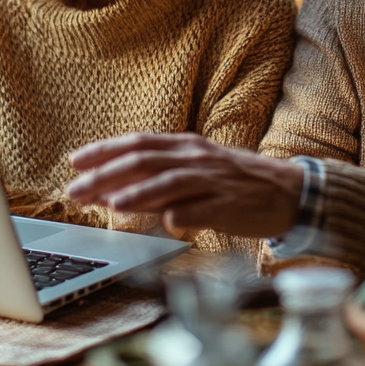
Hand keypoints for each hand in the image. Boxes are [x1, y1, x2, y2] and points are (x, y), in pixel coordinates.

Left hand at [66, 133, 303, 238]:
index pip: (138, 143)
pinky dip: (181, 214)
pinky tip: (164, 222)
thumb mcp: (196, 173)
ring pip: (169, 182)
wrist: (288, 191)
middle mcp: (196, 158)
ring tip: (111, 204)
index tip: (76, 162)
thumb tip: (115, 193)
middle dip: (107, 174)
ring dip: (138, 193)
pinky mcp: (229, 204)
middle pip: (145, 161)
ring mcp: (213, 180)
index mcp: (186, 147)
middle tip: (77, 190)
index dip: (105, 151)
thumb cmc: (236, 184)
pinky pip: (201, 209)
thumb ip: (158, 182)